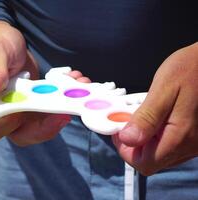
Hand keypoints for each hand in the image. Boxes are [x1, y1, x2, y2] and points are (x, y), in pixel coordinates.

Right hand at [0, 20, 89, 145]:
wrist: (4, 37)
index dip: (10, 125)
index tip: (27, 105)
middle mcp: (4, 111)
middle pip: (23, 135)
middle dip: (47, 127)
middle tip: (64, 112)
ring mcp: (22, 108)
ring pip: (43, 125)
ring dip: (62, 111)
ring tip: (78, 87)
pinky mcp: (37, 101)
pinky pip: (53, 109)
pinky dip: (67, 97)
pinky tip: (76, 79)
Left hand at [112, 42, 197, 174]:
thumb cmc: (191, 68)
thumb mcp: (163, 89)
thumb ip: (146, 118)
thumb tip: (127, 139)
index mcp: (180, 137)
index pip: (144, 163)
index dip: (126, 150)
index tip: (120, 130)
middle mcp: (191, 146)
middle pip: (152, 161)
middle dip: (135, 144)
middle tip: (129, 121)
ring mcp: (196, 144)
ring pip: (161, 154)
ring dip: (147, 140)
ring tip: (145, 116)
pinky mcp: (197, 137)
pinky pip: (172, 145)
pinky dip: (159, 135)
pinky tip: (158, 117)